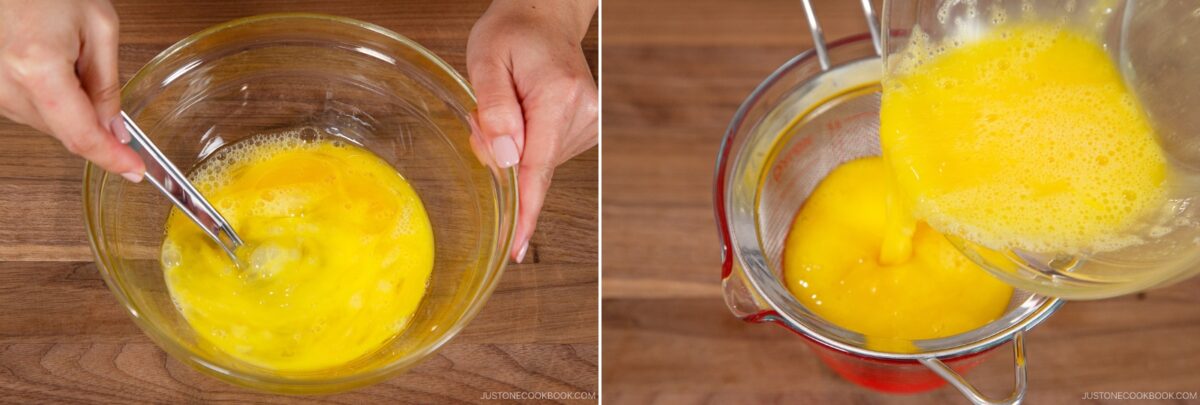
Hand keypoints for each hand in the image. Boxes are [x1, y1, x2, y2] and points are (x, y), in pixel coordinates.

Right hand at [0, 0, 143, 180]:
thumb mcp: (99, 27)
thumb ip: (107, 84)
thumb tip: (115, 129)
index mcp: (38, 69)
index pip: (81, 136)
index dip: (112, 159)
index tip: (135, 170)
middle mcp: (6, 84)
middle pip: (65, 132)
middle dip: (94, 121)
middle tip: (96, 75)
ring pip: (48, 124)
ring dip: (70, 107)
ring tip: (65, 55)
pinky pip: (28, 110)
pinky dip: (50, 98)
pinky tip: (50, 62)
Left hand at [467, 0, 597, 262]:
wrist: (544, 18)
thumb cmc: (513, 33)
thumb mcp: (485, 60)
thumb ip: (494, 110)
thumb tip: (504, 160)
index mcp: (557, 96)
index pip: (537, 169)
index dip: (524, 212)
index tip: (515, 246)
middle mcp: (581, 112)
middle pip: (532, 166)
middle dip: (502, 155)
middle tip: (485, 112)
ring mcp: (590, 122)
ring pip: (539, 163)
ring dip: (516, 147)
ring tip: (512, 103)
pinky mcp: (587, 129)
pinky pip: (547, 154)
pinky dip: (529, 143)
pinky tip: (527, 114)